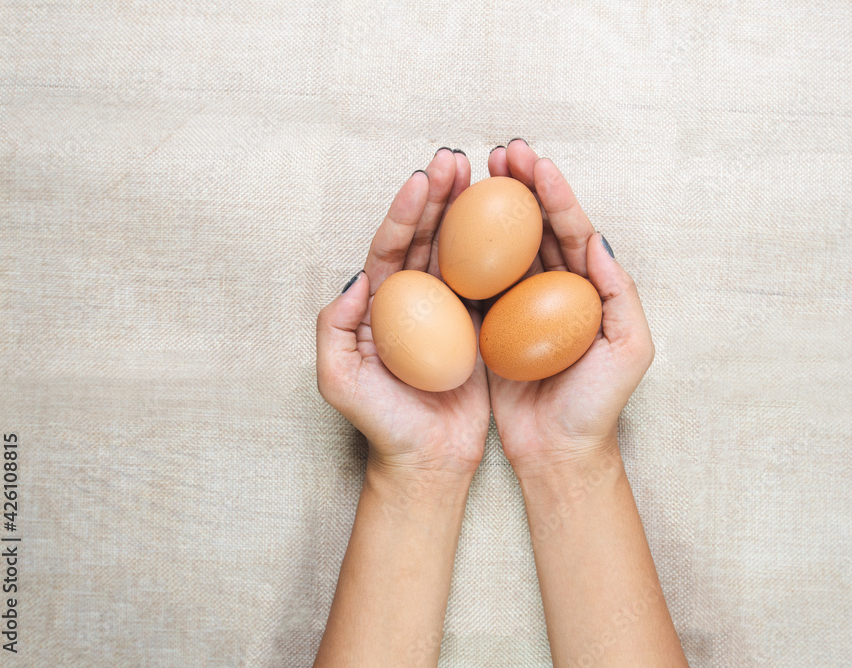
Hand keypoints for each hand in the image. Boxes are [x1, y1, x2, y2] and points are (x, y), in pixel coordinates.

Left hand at [316, 149, 489, 479]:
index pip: (389, 246)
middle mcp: (410, 301)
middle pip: (424, 236)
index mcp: (375, 304)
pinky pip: (488, 281)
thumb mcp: (340, 380)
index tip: (424, 179)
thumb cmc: (382, 423)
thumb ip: (335, 327)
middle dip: (439, 195)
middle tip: (457, 159)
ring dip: (469, 212)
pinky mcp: (475, 326)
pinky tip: (516, 224)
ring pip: (457, 250)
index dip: (405, 210)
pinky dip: (499, 251)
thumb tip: (360, 276)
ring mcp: (444, 311)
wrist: (427, 461)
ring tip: (487, 174)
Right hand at [486, 140, 655, 475]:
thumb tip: (598, 240)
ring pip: (502, 246)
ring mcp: (519, 305)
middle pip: (535, 226)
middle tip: (500, 152)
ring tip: (471, 173)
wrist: (557, 451)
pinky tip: (446, 225)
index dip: (553, 192)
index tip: (533, 163)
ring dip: (488, 208)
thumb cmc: (597, 405)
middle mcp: (554, 289)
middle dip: (520, 185)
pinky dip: (462, 251)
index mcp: (589, 287)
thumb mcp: (628, 351)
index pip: (572, 228)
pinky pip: (474, 281)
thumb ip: (619, 294)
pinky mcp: (489, 325)